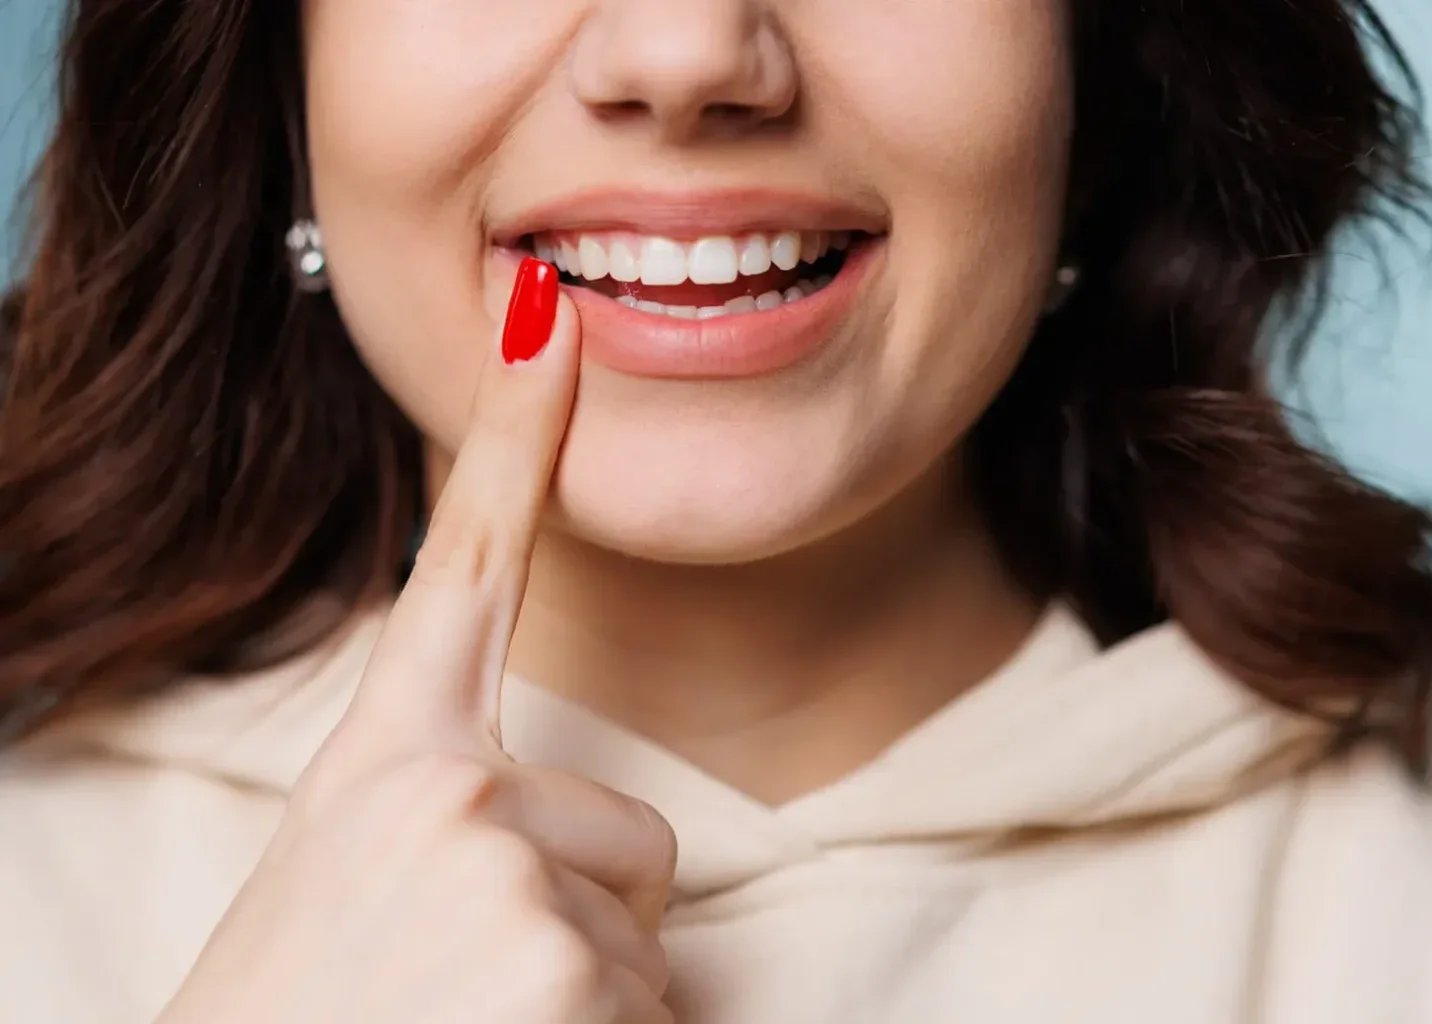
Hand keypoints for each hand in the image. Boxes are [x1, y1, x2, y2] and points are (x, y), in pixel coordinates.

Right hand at [158, 264, 677, 1023]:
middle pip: (635, 840)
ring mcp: (510, 880)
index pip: (467, 567)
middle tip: (464, 998)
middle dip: (586, 926)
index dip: (518, 434)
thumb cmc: (300, 1020)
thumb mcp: (346, 897)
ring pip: (648, 938)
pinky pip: (661, 1013)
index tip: (551, 317)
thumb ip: (451, 832)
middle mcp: (450, 797)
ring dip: (585, 1002)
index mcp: (381, 769)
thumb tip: (579, 846)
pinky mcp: (566, 973)